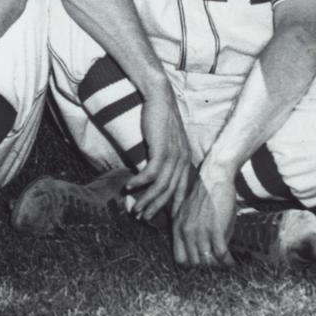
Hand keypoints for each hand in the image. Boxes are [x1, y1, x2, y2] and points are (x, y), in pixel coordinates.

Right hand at [126, 86, 194, 221]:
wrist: (159, 97)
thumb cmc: (160, 118)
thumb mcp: (167, 141)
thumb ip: (165, 157)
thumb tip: (154, 173)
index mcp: (186, 160)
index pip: (181, 189)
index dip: (171, 205)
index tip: (161, 218)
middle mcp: (183, 160)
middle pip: (170, 192)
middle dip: (155, 207)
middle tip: (142, 217)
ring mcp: (174, 156)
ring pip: (161, 186)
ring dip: (146, 199)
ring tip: (134, 209)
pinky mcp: (162, 150)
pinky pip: (151, 173)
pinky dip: (139, 182)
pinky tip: (129, 186)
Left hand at [171, 170, 236, 267]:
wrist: (214, 178)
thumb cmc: (205, 196)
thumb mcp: (190, 214)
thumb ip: (192, 234)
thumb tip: (202, 254)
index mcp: (177, 228)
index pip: (180, 259)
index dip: (192, 266)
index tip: (202, 265)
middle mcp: (186, 232)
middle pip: (194, 264)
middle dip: (206, 268)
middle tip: (216, 266)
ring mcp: (200, 231)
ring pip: (207, 262)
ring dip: (218, 266)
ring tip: (225, 265)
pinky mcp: (215, 229)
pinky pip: (221, 254)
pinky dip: (227, 262)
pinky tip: (231, 262)